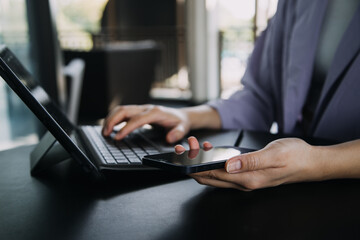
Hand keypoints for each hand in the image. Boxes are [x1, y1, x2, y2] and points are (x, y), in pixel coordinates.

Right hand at [102, 105, 190, 142]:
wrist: (181, 115)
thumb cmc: (180, 122)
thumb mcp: (183, 129)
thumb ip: (177, 133)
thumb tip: (169, 138)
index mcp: (155, 112)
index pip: (137, 119)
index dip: (126, 128)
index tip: (118, 137)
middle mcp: (146, 108)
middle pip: (124, 110)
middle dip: (112, 121)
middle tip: (105, 133)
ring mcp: (141, 108)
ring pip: (121, 109)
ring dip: (110, 118)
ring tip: (105, 131)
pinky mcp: (138, 111)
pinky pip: (123, 112)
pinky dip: (114, 118)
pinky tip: (110, 127)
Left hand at [181, 137, 318, 190]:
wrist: (310, 162)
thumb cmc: (295, 156)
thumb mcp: (273, 154)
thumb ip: (250, 161)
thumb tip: (228, 165)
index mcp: (247, 179)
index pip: (212, 175)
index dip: (195, 166)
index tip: (184, 154)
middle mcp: (243, 183)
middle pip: (209, 177)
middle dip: (193, 164)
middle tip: (184, 148)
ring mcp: (245, 180)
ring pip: (215, 175)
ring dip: (202, 162)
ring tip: (196, 146)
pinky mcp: (247, 175)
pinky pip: (225, 171)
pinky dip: (214, 162)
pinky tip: (213, 151)